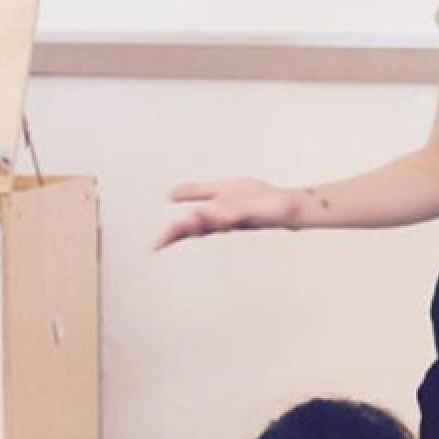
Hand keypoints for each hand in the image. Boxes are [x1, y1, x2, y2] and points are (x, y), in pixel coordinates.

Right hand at [155, 178, 301, 249]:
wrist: (284, 203)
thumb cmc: (255, 199)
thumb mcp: (220, 190)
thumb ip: (197, 192)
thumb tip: (169, 195)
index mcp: (214, 217)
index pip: (189, 228)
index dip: (171, 236)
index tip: (154, 247)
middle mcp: (224, 222)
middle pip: (199, 229)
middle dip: (182, 232)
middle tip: (163, 240)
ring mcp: (239, 219)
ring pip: (216, 223)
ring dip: (201, 223)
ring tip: (185, 221)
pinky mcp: (254, 213)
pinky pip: (238, 215)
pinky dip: (226, 215)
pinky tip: (216, 212)